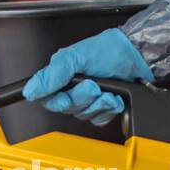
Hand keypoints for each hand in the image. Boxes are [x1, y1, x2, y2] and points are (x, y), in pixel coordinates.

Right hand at [22, 29, 153, 125]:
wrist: (138, 57)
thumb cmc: (109, 50)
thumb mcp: (76, 57)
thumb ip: (52, 74)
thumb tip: (30, 90)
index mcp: (61, 76)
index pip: (48, 100)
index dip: (58, 102)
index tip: (66, 97)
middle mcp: (73, 89)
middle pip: (68, 109)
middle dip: (84, 98)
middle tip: (94, 84)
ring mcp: (89, 100)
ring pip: (85, 115)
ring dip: (99, 103)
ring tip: (108, 89)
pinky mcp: (103, 108)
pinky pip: (100, 119)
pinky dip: (109, 109)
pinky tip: (115, 97)